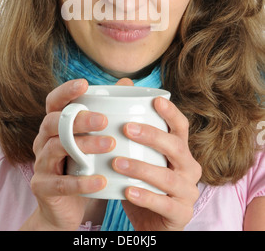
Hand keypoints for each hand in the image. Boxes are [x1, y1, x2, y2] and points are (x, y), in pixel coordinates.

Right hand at [21, 78, 114, 230]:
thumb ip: (107, 111)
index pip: (54, 102)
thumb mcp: (92, 138)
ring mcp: (40, 163)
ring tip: (109, 145)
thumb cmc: (83, 165)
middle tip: (104, 120)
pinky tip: (101, 180)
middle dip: (79, 119)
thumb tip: (126, 82)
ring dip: (84, 145)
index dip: (66, 91)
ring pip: (56, 148)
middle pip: (54, 122)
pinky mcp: (43, 187)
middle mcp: (43, 140)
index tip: (84, 84)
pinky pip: (61, 183)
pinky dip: (82, 182)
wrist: (67, 207)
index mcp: (54, 125)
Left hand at [112, 93, 201, 230]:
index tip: (155, 100)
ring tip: (117, 163)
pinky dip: (145, 197)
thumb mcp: (138, 154)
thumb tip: (123, 84)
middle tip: (126, 128)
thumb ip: (132, 124)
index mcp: (180, 150)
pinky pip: (164, 205)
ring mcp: (188, 192)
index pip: (180, 127)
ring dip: (141, 168)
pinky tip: (127, 190)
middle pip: (176, 147)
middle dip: (152, 136)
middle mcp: (189, 168)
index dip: (171, 113)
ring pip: (168, 178)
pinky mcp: (181, 214)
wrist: (150, 222)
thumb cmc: (143, 182)